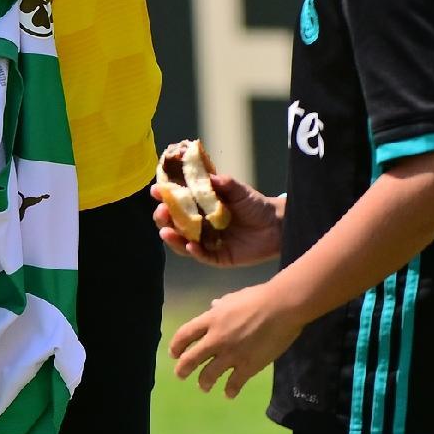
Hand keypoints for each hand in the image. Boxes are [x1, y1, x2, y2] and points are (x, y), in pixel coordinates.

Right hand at [151, 166, 284, 267]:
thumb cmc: (255, 205)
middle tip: (161, 212)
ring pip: (183, 242)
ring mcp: (207, 241)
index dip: (165, 196)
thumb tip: (205, 176)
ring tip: (166, 232)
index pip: (177, 201)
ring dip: (173, 238)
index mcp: (200, 205)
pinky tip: (190, 246)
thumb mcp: (238, 190)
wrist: (277, 225)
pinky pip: (202, 256)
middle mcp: (200, 224)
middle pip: (174, 223)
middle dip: (164, 218)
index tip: (156, 190)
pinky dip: (195, 252)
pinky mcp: (218, 257)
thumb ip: (222, 184)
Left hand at [168, 280, 302, 397]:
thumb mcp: (234, 297)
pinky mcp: (248, 366)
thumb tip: (213, 306)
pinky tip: (229, 394)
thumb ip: (221, 306)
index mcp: (211, 320)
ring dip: (204, 382)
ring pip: (208, 375)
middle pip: (191, 359)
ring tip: (204, 386)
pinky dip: (229, 391)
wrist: (282, 308)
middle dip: (183, 369)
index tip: (174, 354)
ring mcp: (231, 355)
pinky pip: (234, 383)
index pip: (185, 335)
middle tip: (181, 375)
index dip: (176, 346)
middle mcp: (216, 339)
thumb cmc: (259, 298)